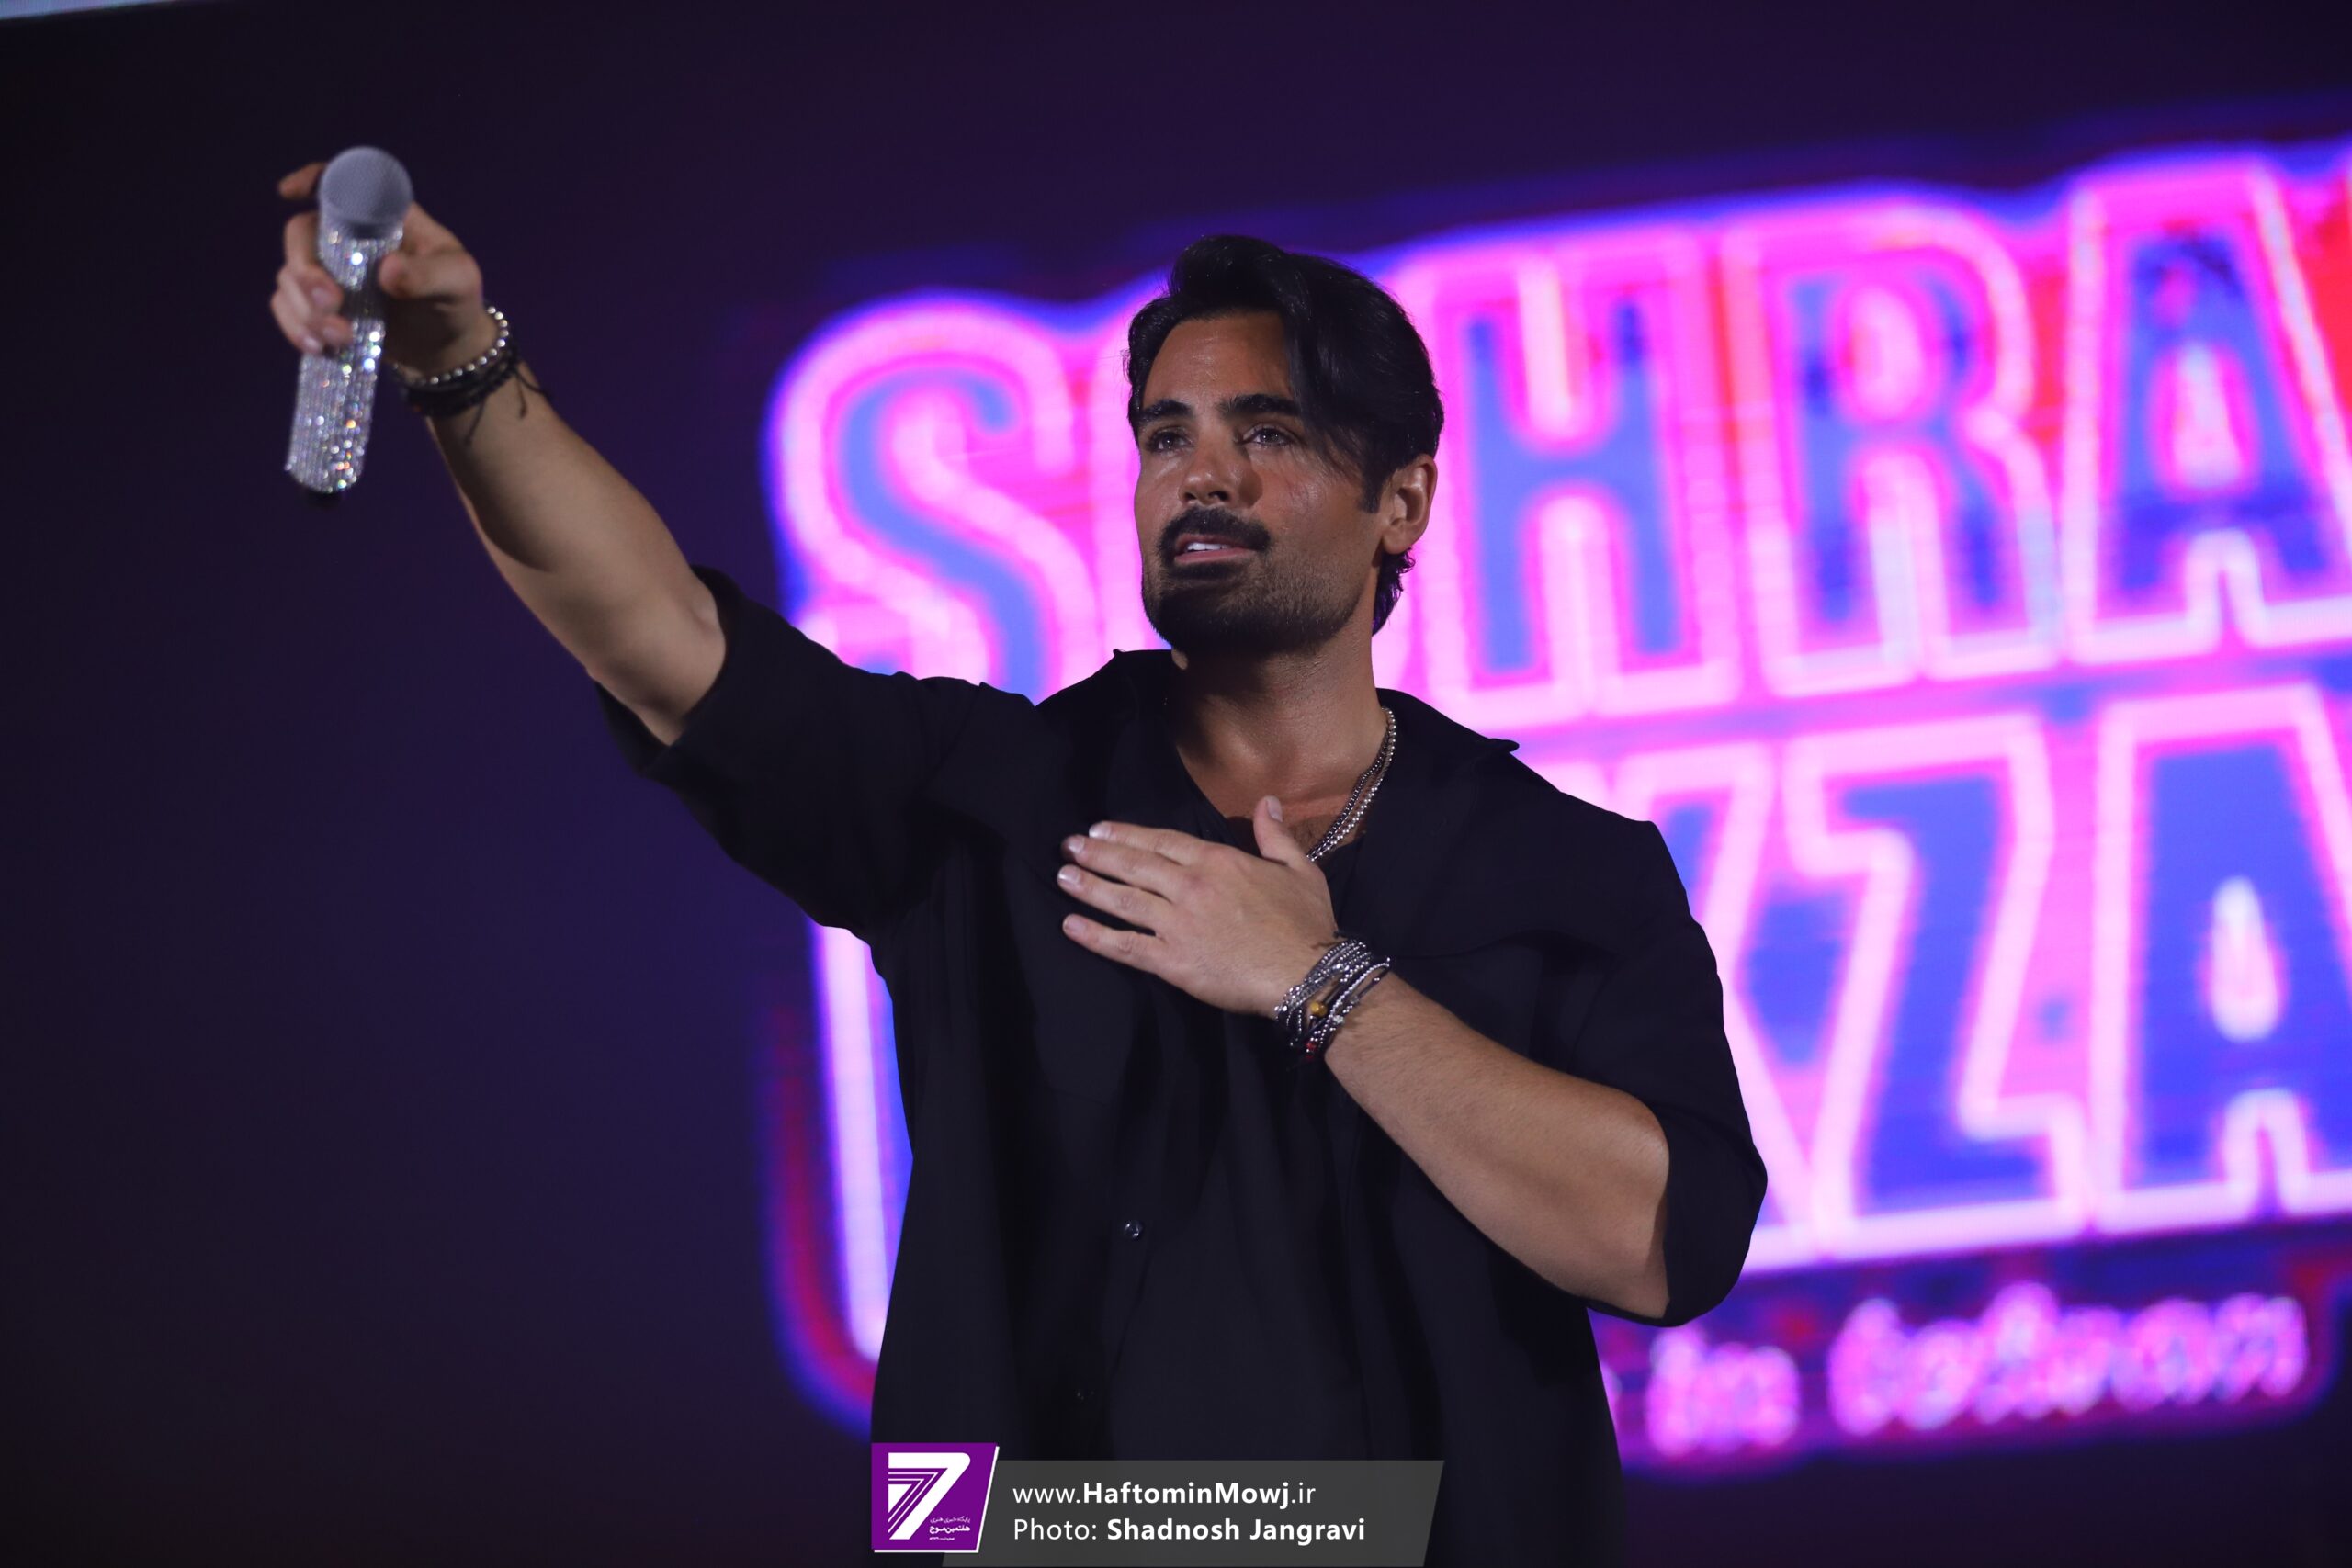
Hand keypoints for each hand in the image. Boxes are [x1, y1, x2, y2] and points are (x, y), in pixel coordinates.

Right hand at [270, 160, 498, 374]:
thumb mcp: (458, 282)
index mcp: (381, 216)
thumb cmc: (456, 300)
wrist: (448, 347)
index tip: (288, 194)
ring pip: (290, 277)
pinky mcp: (321, 305)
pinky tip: (318, 347)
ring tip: (341, 338)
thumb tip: (387, 271)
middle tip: (331, 303)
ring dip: (305, 310)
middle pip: (300, 234)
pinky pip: (288, 308)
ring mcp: (329, 271)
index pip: (339, 182)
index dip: (309, 180)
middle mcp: (347, 237)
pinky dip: (295, 327)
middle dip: (305, 271)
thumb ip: (430, 274)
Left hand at [1056, 798, 1339, 1017]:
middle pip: (1135, 864)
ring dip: (1089, 886)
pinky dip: (1095, 936)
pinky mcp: (1172, 961)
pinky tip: (1071, 926)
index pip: (1162, 842)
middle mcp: (1191, 887)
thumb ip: (1275, 835)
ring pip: (1123, 900)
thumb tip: (1267, 801)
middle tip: (1069, 846)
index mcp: (1218, 862)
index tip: (1101, 828)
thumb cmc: (1306, 924)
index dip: (1127, 834)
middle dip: (1098, 853)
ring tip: (1063, 876)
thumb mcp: (1299, 869)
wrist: (1305, 974)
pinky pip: (1125, 946)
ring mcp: (1177, 924)